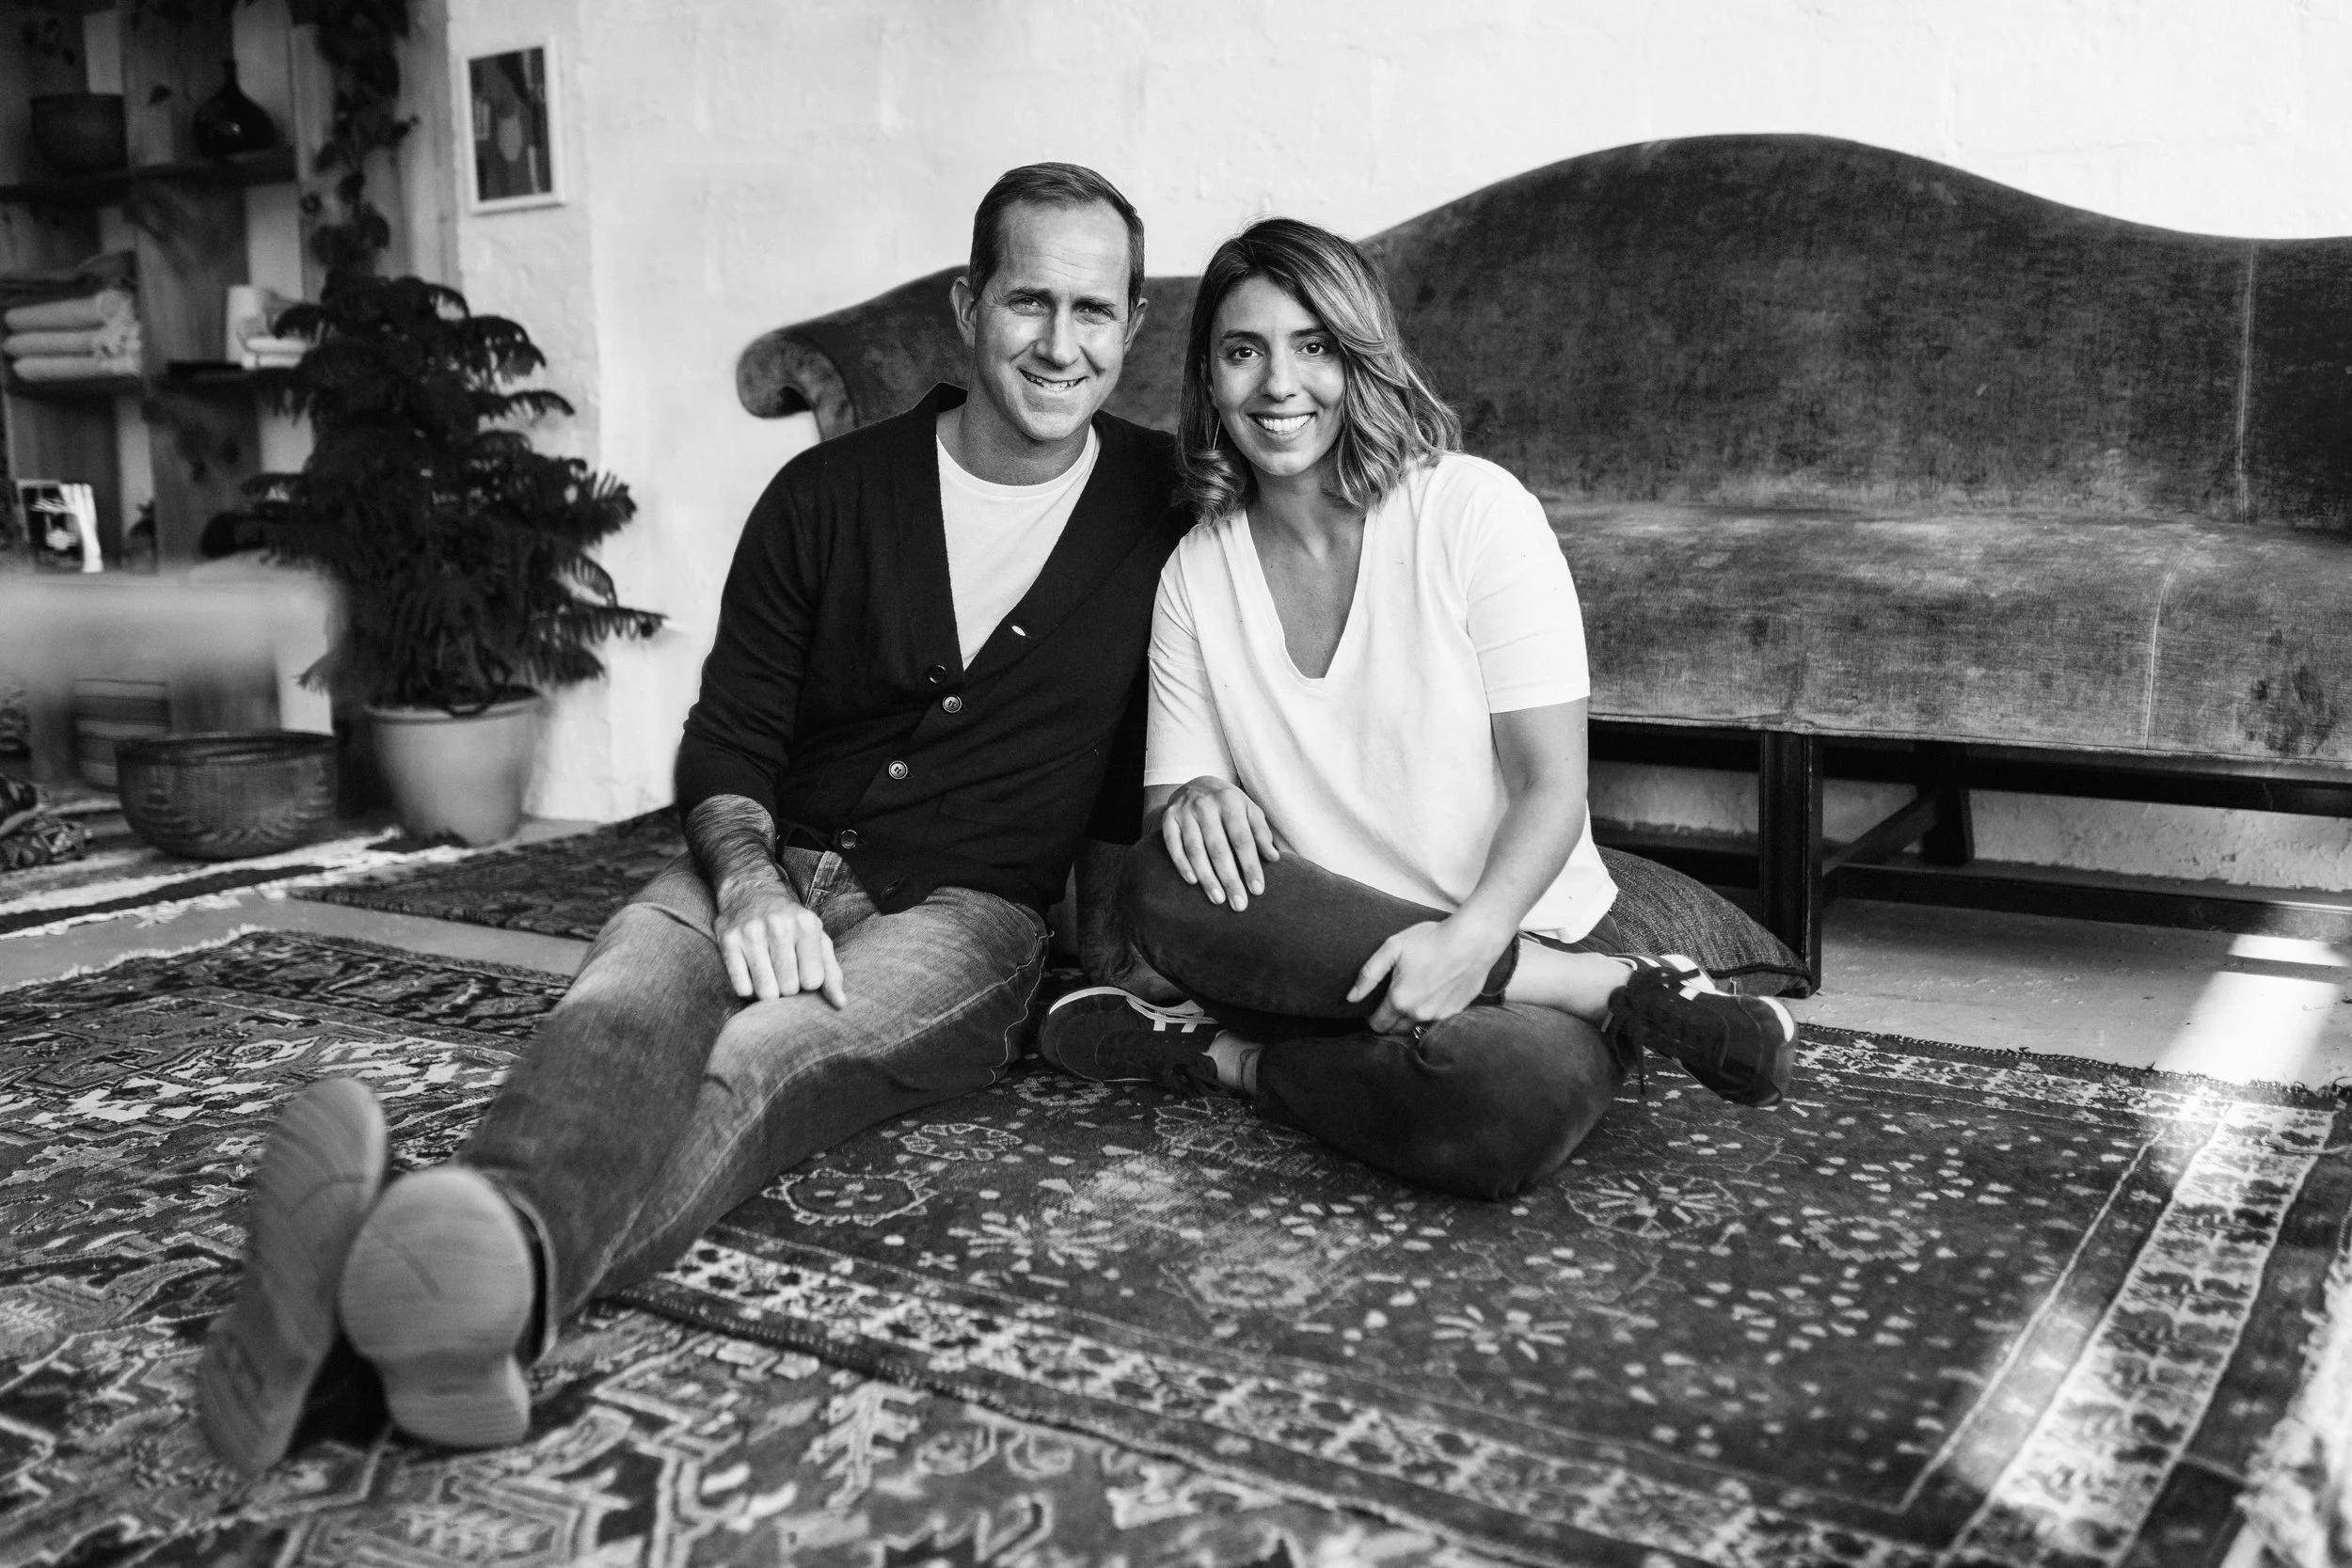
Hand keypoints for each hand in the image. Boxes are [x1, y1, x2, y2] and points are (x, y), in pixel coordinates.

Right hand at [715, 875, 845, 1006]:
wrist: (751, 891)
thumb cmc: (791, 923)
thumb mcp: (816, 939)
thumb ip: (831, 972)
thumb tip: (841, 1004)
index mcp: (806, 925)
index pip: (813, 980)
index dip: (808, 983)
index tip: (802, 971)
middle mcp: (778, 926)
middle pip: (789, 988)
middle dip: (788, 988)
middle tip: (783, 971)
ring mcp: (751, 932)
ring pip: (765, 991)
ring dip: (768, 991)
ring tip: (769, 974)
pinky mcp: (728, 941)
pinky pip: (741, 988)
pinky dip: (748, 989)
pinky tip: (751, 972)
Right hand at [1158, 776, 1277, 910]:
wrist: (1195, 784)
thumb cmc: (1228, 803)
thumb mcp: (1249, 810)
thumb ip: (1261, 833)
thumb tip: (1274, 858)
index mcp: (1230, 801)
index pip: (1242, 839)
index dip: (1250, 866)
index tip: (1257, 890)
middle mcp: (1206, 805)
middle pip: (1219, 848)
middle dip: (1230, 879)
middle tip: (1239, 904)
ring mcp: (1184, 812)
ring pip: (1195, 850)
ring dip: (1207, 878)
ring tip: (1218, 899)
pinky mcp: (1169, 819)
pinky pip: (1173, 846)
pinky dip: (1182, 865)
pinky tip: (1193, 883)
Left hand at [1348, 917, 1511, 1034]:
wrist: (1472, 940)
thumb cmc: (1431, 940)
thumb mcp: (1393, 948)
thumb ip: (1368, 975)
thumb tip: (1351, 998)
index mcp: (1400, 1000)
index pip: (1376, 1025)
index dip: (1371, 1016)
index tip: (1373, 1005)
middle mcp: (1419, 1014)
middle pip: (1394, 1030)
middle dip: (1388, 1019)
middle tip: (1390, 998)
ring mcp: (1439, 1016)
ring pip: (1414, 1027)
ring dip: (1408, 1018)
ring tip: (1411, 995)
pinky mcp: (1455, 1013)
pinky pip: (1434, 1021)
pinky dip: (1428, 1012)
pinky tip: (1431, 993)